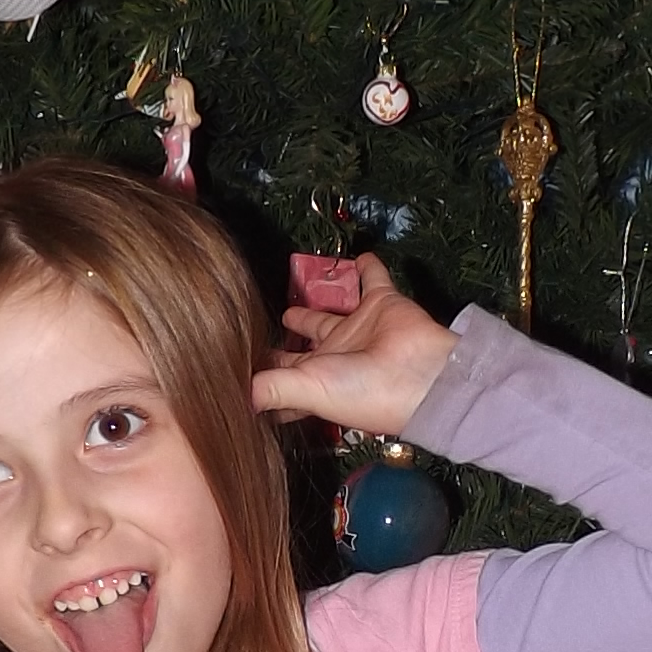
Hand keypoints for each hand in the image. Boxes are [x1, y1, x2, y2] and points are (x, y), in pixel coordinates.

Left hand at [252, 255, 456, 435]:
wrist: (422, 376)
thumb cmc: (363, 391)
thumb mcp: (306, 390)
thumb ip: (269, 388)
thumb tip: (230, 396)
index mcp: (314, 380)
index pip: (281, 378)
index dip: (262, 377)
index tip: (237, 367)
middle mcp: (334, 355)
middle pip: (303, 344)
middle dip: (285, 338)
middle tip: (260, 320)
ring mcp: (358, 328)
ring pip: (330, 310)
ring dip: (316, 300)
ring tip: (294, 286)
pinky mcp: (381, 303)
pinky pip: (373, 278)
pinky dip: (368, 267)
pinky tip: (358, 255)